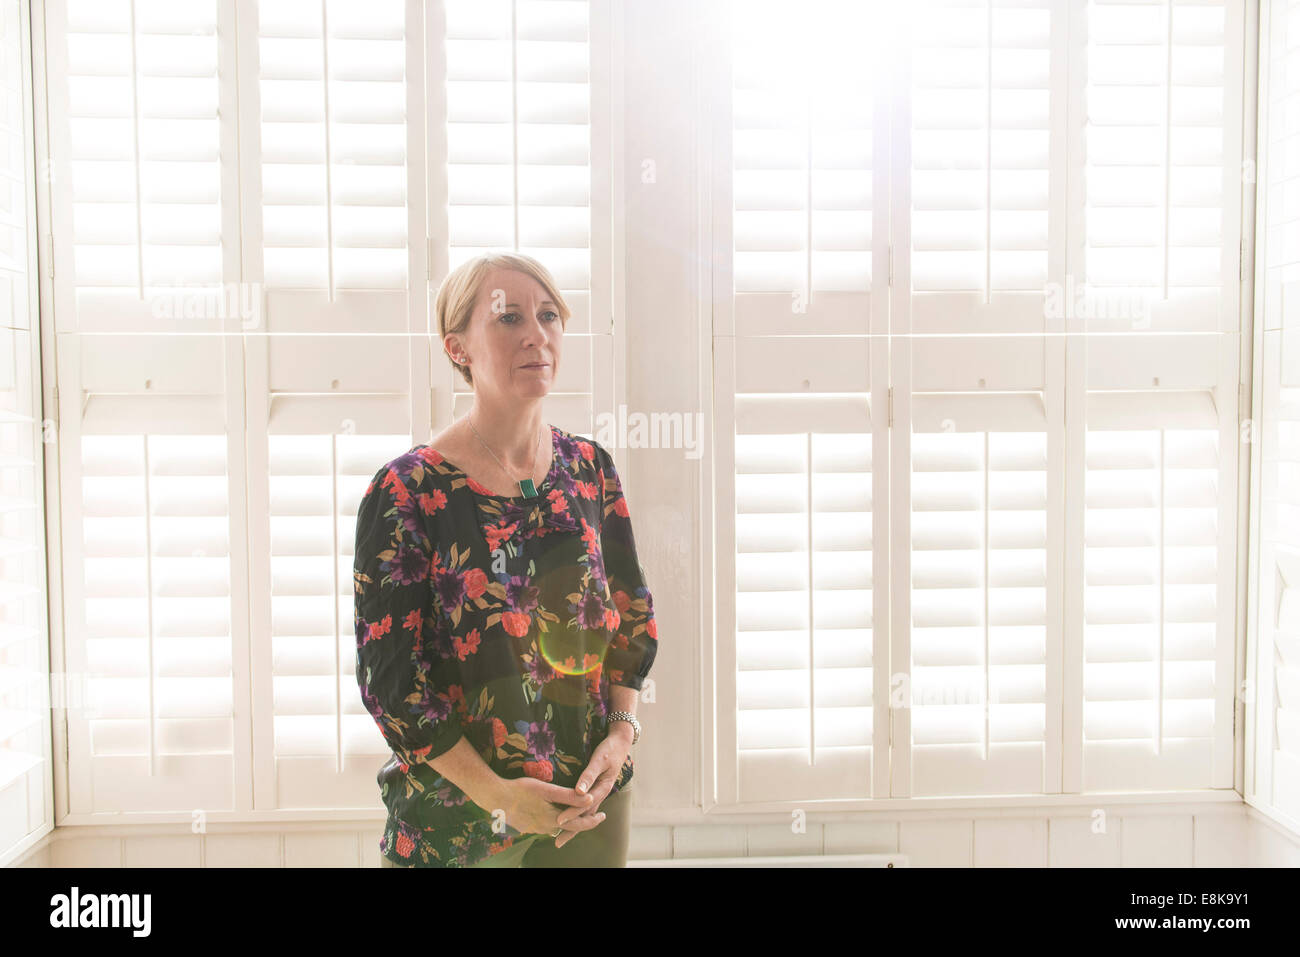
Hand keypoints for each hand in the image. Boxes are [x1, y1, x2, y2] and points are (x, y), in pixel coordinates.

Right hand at [492, 776, 601, 839]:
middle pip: (570, 828)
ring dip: (568, 821)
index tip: (603, 815)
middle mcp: (546, 829)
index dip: (593, 821)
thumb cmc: (521, 790)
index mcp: (553, 820)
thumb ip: (569, 796)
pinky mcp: (527, 826)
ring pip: (557, 827)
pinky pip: (546, 825)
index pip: (579, 825)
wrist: (495, 798)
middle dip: (583, 821)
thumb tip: (589, 799)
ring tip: (577, 811)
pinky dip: (555, 820)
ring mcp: (535, 829)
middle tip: (596, 815)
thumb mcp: (547, 790)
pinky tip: (554, 811)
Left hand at [552, 725, 632, 848]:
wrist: (620, 744)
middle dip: (572, 829)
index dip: (571, 813)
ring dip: (575, 826)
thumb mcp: (599, 760)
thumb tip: (579, 791)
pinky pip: (586, 807)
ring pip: (586, 814)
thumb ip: (589, 775)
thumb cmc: (609, 750)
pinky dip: (577, 816)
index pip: (585, 805)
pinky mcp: (595, 790)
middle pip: (585, 816)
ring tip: (561, 838)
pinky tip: (569, 821)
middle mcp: (601, 794)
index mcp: (602, 788)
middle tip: (557, 842)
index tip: (558, 820)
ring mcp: (599, 793)